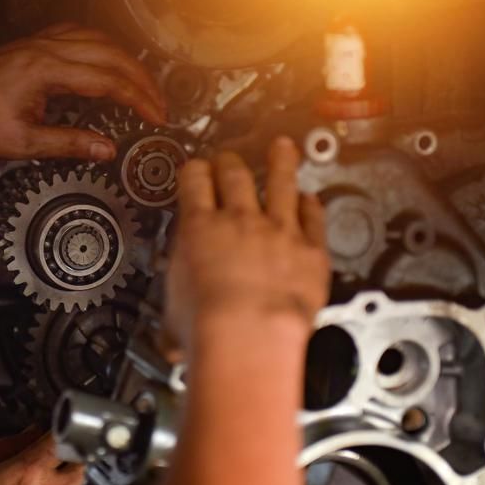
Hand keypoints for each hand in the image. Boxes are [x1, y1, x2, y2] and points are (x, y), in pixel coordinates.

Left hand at [0, 23, 166, 159]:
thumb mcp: (21, 143)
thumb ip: (68, 144)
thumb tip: (107, 149)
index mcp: (45, 71)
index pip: (107, 80)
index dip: (138, 99)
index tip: (157, 117)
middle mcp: (45, 48)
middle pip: (110, 55)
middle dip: (141, 80)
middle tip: (159, 106)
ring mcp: (39, 42)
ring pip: (97, 39)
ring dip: (125, 60)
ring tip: (143, 85)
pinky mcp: (33, 44)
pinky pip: (78, 34)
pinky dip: (102, 46)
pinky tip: (109, 60)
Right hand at [0, 429, 84, 484]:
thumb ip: (8, 443)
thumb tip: (35, 431)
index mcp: (27, 472)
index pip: (63, 439)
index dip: (61, 431)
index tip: (56, 429)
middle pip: (78, 461)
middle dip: (66, 456)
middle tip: (45, 460)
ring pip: (76, 483)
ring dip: (63, 477)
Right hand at [164, 138, 330, 355]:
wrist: (249, 336)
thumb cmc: (206, 327)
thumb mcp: (173, 311)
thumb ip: (179, 310)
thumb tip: (171, 336)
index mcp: (199, 228)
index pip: (194, 181)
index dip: (194, 171)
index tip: (196, 170)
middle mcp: (239, 221)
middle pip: (234, 175)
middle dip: (230, 163)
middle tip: (229, 159)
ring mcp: (279, 231)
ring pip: (281, 183)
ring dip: (281, 162)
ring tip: (283, 147)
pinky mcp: (311, 250)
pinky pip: (314, 218)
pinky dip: (312, 206)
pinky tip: (312, 199)